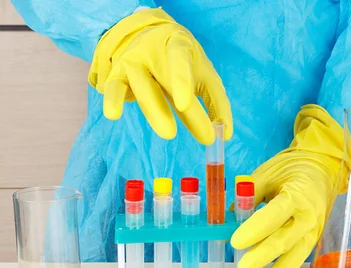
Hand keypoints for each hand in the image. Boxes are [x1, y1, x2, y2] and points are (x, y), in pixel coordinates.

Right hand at [88, 8, 231, 143]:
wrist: (142, 36)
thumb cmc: (181, 62)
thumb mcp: (202, 73)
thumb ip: (216, 101)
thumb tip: (225, 134)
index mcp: (178, 44)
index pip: (179, 58)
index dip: (181, 80)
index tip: (184, 104)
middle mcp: (152, 50)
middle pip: (163, 79)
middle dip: (174, 105)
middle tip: (181, 132)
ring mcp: (133, 61)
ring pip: (142, 86)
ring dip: (154, 110)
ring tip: (168, 133)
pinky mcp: (116, 75)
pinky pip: (113, 88)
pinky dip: (113, 100)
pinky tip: (113, 114)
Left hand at [230, 105, 350, 267]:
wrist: (323, 168)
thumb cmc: (291, 169)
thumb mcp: (268, 174)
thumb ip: (248, 195)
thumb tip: (227, 217)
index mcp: (298, 193)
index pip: (277, 213)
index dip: (257, 228)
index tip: (236, 241)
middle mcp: (309, 214)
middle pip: (287, 238)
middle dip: (265, 254)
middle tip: (243, 267)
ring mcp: (314, 229)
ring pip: (298, 253)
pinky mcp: (314, 238)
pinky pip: (300, 255)